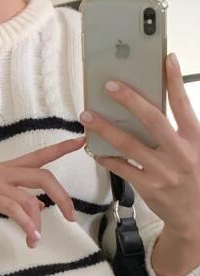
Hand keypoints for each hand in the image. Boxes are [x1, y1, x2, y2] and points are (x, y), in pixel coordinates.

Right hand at [0, 141, 83, 242]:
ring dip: (38, 222)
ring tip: (34, 241)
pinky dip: (26, 224)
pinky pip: (14, 208)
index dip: (61, 148)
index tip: (81, 141)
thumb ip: (15, 198)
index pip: (40, 155)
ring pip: (31, 196)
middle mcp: (5, 170)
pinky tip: (30, 237)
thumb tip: (37, 209)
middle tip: (71, 216)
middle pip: (43, 176)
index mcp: (8, 168)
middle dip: (62, 196)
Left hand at [84, 56, 199, 268]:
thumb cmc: (191, 174)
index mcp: (194, 139)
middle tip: (109, 85)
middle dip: (130, 100)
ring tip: (87, 115)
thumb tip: (153, 97)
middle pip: (152, 120)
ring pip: (129, 145)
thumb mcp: (194, 148)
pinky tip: (94, 148)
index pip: (184, 104)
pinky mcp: (148, 187)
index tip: (167, 58)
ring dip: (105, 128)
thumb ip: (177, 126)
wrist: (194, 217)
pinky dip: (107, 157)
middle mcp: (179, 154)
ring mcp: (163, 172)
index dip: (175, 81)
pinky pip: (122, 168)